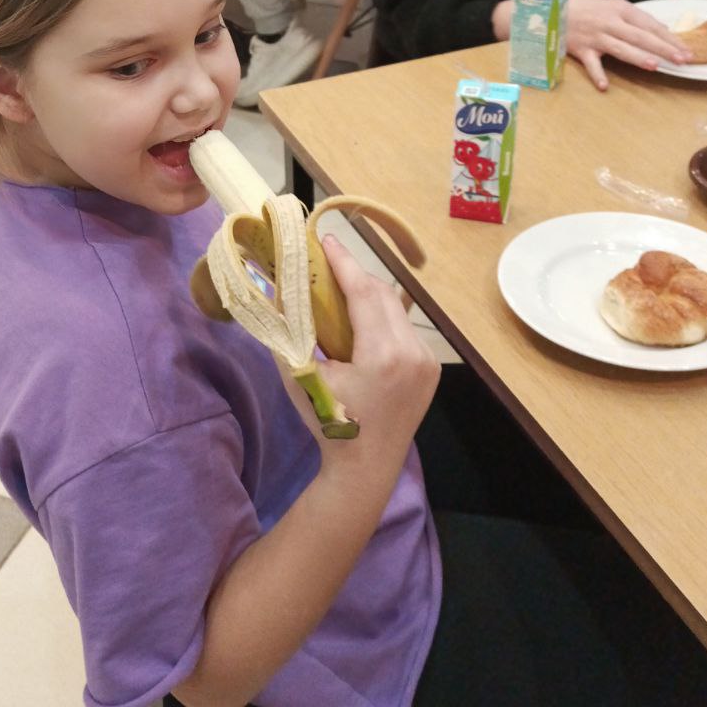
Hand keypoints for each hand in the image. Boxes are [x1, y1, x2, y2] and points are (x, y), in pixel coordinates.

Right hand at [303, 237, 438, 472]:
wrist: (366, 467)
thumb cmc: (329, 422)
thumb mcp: (302, 376)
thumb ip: (290, 331)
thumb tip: (276, 291)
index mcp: (382, 354)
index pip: (364, 292)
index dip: (344, 262)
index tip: (326, 240)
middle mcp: (412, 352)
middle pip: (382, 294)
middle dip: (355, 274)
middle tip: (327, 262)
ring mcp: (426, 360)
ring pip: (395, 309)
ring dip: (369, 295)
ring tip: (341, 291)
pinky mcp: (430, 368)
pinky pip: (403, 328)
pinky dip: (381, 317)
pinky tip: (362, 323)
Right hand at [564, 0, 692, 90]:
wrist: (550, 7)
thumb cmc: (582, 6)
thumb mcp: (609, 5)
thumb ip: (631, 18)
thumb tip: (657, 32)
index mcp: (619, 9)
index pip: (649, 24)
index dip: (669, 38)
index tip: (685, 49)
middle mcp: (609, 22)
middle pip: (640, 36)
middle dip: (663, 48)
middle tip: (682, 59)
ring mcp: (595, 36)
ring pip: (620, 48)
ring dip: (637, 57)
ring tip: (655, 66)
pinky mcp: (580, 49)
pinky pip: (590, 64)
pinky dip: (596, 75)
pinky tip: (604, 86)